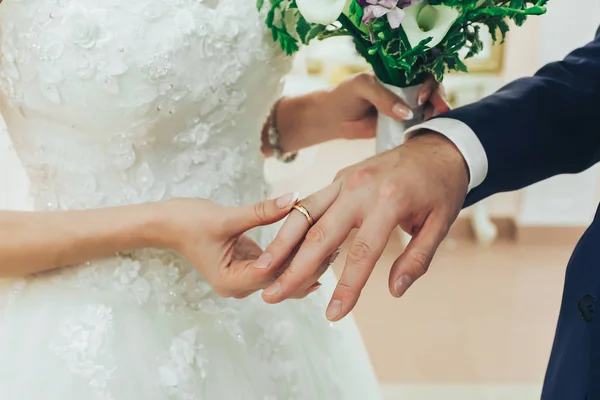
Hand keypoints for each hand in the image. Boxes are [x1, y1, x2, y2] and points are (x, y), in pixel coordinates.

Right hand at [157, 192, 322, 298]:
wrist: (165, 224)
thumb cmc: (188, 221)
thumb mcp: (226, 217)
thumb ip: (262, 212)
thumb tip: (295, 200)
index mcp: (233, 281)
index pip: (277, 275)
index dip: (303, 260)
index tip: (327, 244)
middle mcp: (240, 286)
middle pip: (283, 279)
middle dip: (309, 263)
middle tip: (338, 245)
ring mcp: (244, 277)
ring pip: (281, 274)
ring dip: (302, 259)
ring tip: (332, 243)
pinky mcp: (246, 265)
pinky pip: (275, 264)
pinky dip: (291, 254)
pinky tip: (312, 242)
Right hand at [258, 133, 468, 319]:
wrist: (437, 147)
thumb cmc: (441, 188)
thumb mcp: (441, 223)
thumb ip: (417, 258)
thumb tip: (394, 291)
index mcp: (389, 201)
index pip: (362, 253)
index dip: (347, 287)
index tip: (333, 316)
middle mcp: (360, 188)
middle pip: (320, 235)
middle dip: (294, 269)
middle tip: (272, 296)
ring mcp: (345, 180)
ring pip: (304, 214)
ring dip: (281, 243)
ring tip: (262, 268)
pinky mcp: (339, 178)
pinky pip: (310, 202)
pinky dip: (292, 223)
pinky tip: (279, 243)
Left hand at [323, 73, 450, 140]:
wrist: (334, 119)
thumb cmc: (346, 95)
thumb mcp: (362, 87)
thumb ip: (383, 97)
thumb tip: (406, 113)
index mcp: (398, 73)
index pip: (422, 72)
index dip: (428, 83)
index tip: (421, 98)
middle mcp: (405, 88)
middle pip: (431, 89)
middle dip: (438, 98)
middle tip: (439, 109)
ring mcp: (405, 106)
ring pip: (429, 107)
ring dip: (435, 113)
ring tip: (432, 122)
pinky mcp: (402, 124)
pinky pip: (419, 124)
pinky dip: (426, 126)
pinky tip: (428, 131)